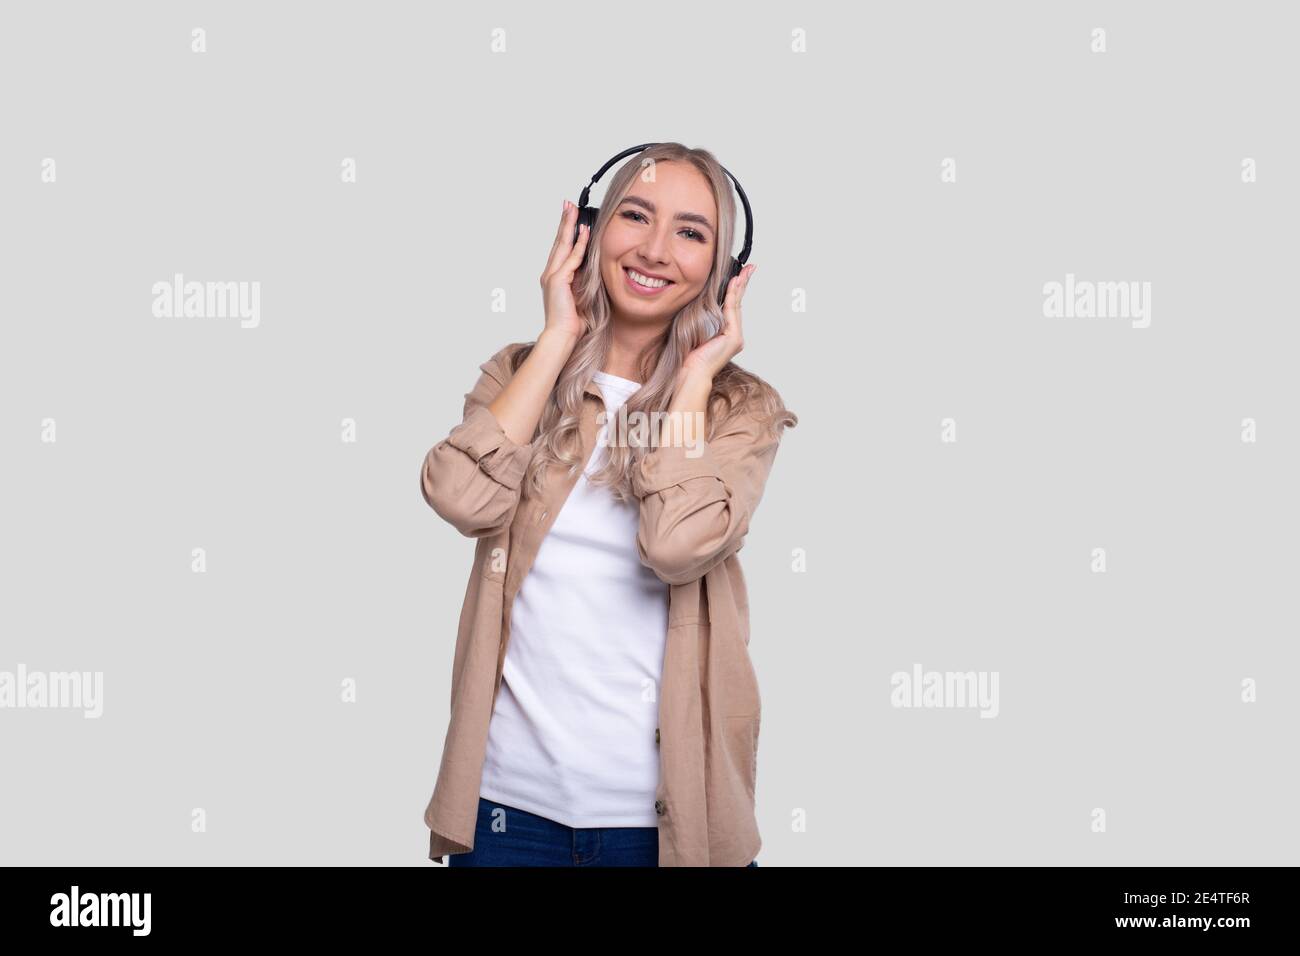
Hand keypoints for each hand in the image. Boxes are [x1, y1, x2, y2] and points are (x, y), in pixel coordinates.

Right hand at [539, 199, 591, 340]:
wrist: (563, 335)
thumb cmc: (572, 321)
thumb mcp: (581, 295)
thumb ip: (584, 280)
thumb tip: (594, 267)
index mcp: (555, 277)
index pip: (561, 249)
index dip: (566, 232)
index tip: (571, 217)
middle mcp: (550, 273)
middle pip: (559, 241)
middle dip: (564, 221)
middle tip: (568, 204)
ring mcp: (552, 276)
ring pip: (563, 245)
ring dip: (569, 225)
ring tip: (573, 209)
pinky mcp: (557, 280)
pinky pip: (572, 258)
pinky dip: (579, 244)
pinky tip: (584, 232)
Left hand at [681, 263, 754, 380]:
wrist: (691, 371)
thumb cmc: (689, 354)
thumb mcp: (695, 328)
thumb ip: (703, 315)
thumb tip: (702, 298)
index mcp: (726, 334)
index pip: (732, 306)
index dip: (736, 290)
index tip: (739, 275)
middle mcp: (734, 335)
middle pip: (738, 303)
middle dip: (743, 284)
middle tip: (750, 268)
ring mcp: (736, 337)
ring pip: (737, 305)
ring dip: (740, 286)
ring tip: (745, 271)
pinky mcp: (734, 338)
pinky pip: (732, 311)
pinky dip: (733, 296)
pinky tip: (734, 283)